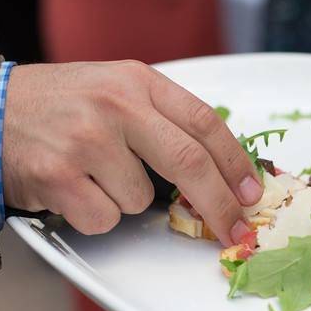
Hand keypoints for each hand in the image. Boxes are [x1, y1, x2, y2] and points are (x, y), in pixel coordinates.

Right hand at [2, 61, 262, 245]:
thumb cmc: (61, 106)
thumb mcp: (116, 90)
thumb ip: (164, 119)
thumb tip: (222, 171)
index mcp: (137, 81)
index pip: (205, 122)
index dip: (237, 163)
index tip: (252, 192)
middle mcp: (114, 105)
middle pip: (190, 162)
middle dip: (220, 204)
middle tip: (235, 229)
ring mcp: (85, 139)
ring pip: (141, 199)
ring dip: (126, 201)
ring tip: (94, 175)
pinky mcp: (58, 175)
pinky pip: (105, 218)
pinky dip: (95, 216)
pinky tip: (74, 190)